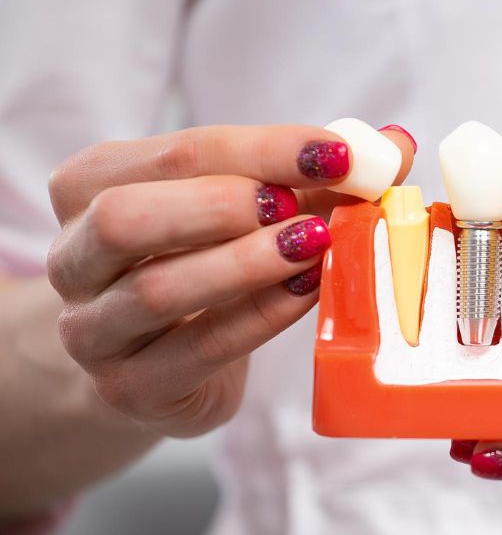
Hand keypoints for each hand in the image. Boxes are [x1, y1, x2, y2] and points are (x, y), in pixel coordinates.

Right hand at [47, 124, 415, 436]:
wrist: (161, 368)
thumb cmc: (205, 272)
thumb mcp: (247, 216)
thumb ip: (311, 181)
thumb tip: (393, 147)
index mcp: (91, 187)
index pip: (175, 154)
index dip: (263, 149)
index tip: (338, 153)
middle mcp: (75, 256)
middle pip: (128, 217)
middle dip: (222, 205)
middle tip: (297, 207)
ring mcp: (93, 330)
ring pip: (156, 289)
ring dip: (246, 263)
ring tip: (314, 246)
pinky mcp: (132, 386)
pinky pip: (198, 349)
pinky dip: (260, 316)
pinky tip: (308, 292)